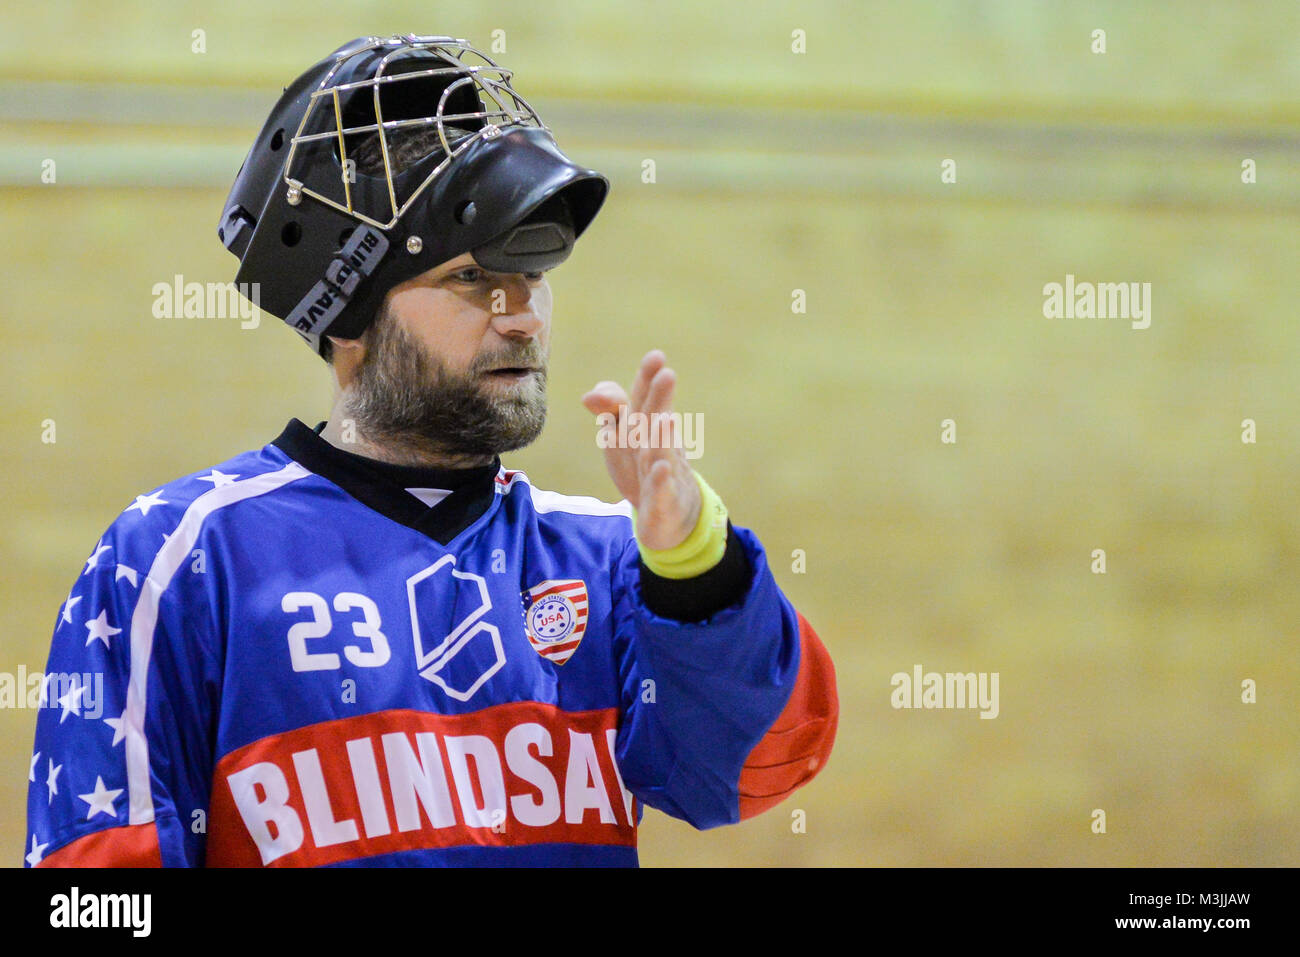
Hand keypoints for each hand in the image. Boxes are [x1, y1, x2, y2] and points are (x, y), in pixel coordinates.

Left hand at [581, 350, 701, 550]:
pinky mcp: (663, 500)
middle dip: (660, 397)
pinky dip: (660, 480)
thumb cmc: (643, 463)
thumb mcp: (623, 434)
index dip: (648, 377)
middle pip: (655, 418)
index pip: (642, 396)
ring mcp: (661, 470)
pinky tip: (662, 469)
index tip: (657, 356)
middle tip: (667, 373)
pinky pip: (661, 490)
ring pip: (660, 452)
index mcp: (644, 424)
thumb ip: (610, 409)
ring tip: (667, 419)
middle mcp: (655, 443)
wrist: (669, 510)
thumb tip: (588, 395)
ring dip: (663, 436)